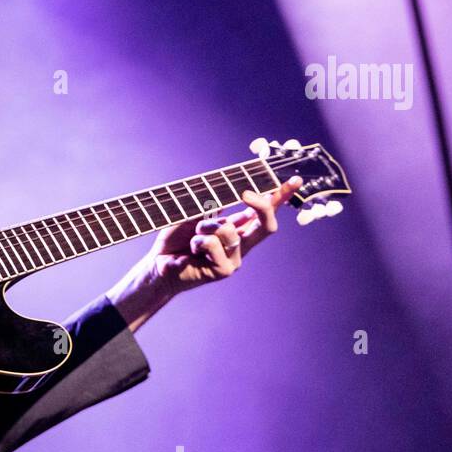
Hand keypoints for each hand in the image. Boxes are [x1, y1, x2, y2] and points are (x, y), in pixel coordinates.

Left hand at [147, 176, 302, 294]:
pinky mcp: (224, 270)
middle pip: (266, 225)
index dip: (280, 198)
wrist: (157, 265)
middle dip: (262, 205)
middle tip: (245, 193)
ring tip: (194, 236)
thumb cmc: (176, 240)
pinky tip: (191, 250)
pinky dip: (199, 240)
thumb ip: (214, 205)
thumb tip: (231, 190)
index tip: (295, 181)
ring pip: (229, 230)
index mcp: (238, 230)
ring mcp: (234, 259)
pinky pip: (214, 244)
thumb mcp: (195, 214)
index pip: (264, 213)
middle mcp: (240, 245)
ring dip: (206, 226)